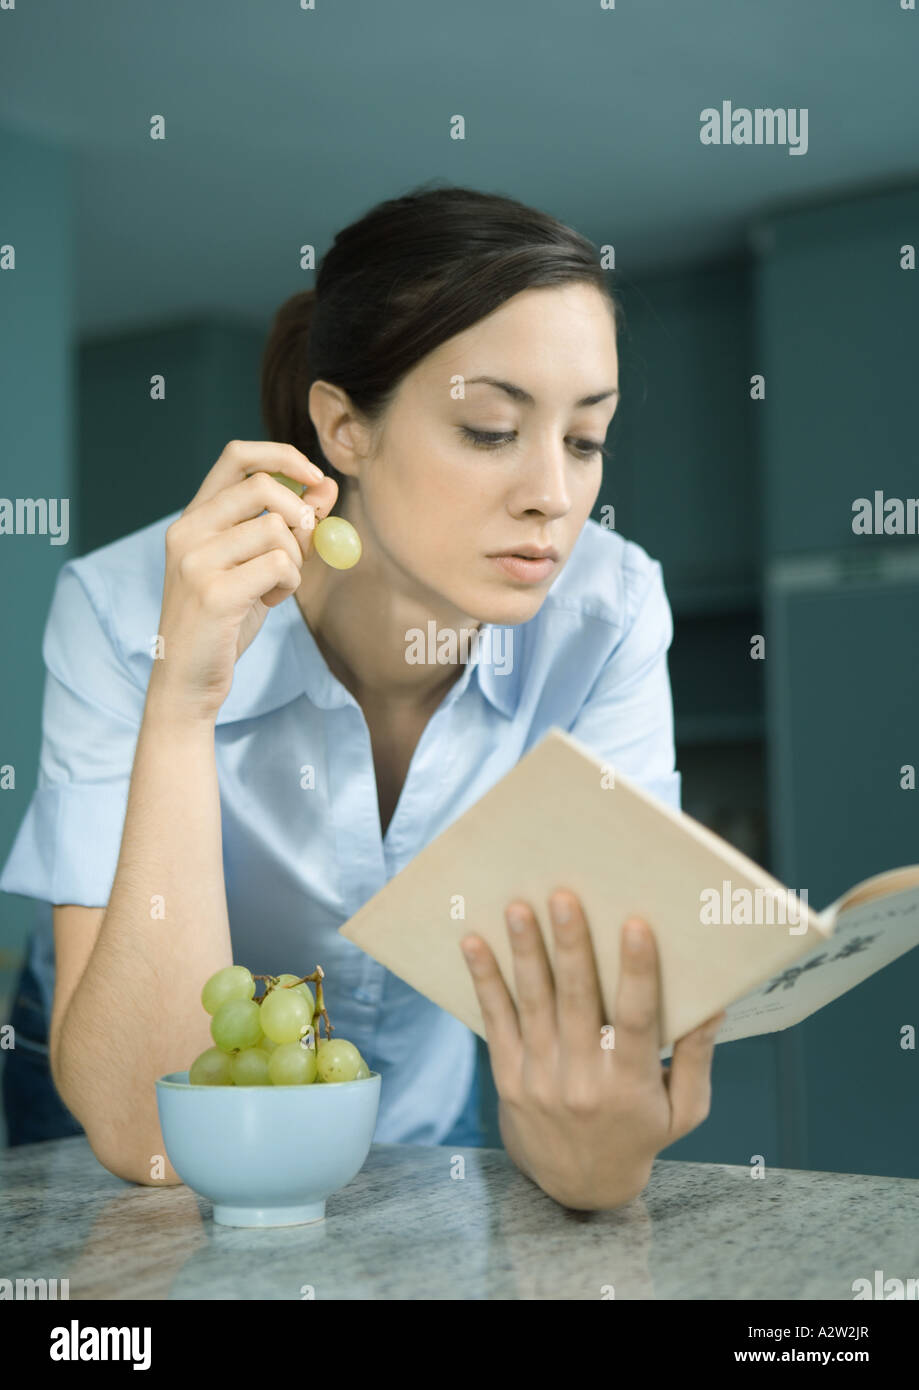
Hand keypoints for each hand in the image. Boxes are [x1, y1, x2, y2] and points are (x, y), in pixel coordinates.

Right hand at [151, 441, 338, 723]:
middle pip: (263, 487)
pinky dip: (290, 583)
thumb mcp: (255, 565)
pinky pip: (280, 565)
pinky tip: (270, 601)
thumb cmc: (224, 621)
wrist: (187, 680)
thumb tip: (325, 484)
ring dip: (295, 560)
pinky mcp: (214, 594)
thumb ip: (287, 525)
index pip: (237, 456)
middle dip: (300, 515)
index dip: (282, 456)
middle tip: (302, 548)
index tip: (314, 475)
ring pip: (276, 530)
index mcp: (193, 518)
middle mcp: (187, 532)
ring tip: (276, 587)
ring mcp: (196, 562)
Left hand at [460, 891, 724, 1210]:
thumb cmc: (639, 1135)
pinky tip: (474, 944)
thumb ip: (695, 1056)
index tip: (636, 926)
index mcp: (629, 1084)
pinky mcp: (508, 1077)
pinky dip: (485, 981)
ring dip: (525, 953)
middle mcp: (582, 1080)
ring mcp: (540, 1078)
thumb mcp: (684, 1109)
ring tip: (517, 908)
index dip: (636, 972)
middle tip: (563, 897)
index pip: (635, 1020)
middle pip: (576, 1002)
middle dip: (570, 946)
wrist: (579, 1186)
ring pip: (532, 1005)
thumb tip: (713, 1005)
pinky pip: (495, 1021)